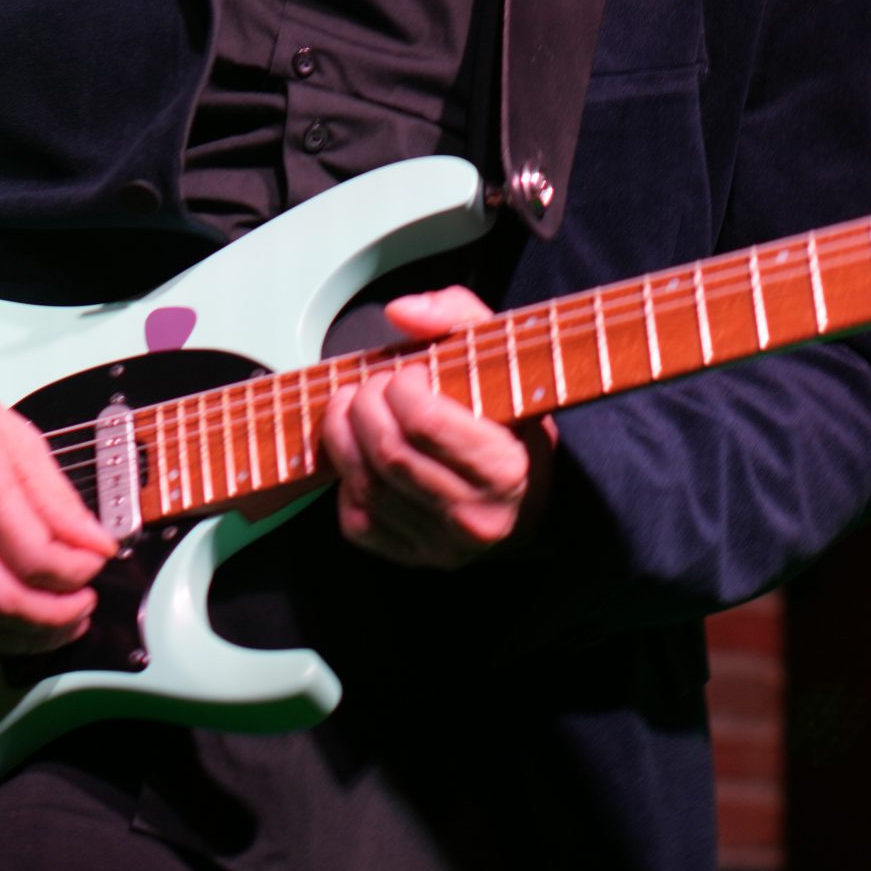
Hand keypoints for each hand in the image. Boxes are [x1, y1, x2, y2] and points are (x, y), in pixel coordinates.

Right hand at [0, 306, 115, 653]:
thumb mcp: (15, 432)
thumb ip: (57, 496)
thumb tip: (95, 540)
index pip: (32, 552)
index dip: (78, 570)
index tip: (99, 560)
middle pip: (1, 600)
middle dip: (57, 616)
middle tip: (86, 603)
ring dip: (27, 636)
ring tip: (63, 622)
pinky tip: (21, 622)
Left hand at [317, 287, 556, 568]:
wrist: (527, 501)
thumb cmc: (513, 425)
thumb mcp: (504, 361)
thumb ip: (457, 317)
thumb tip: (401, 312)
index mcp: (506, 470)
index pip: (425, 422)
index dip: (400, 386)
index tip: (409, 373)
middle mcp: (474, 518)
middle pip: (388, 451)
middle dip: (364, 404)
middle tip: (372, 385)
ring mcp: (439, 546)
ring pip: (365, 483)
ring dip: (342, 434)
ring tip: (353, 406)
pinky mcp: (408, 558)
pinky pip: (355, 517)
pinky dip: (346, 478)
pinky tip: (359, 452)